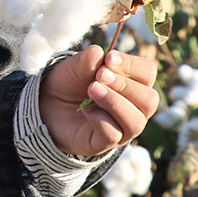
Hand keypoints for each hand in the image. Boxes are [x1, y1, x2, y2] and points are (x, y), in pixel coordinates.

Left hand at [39, 45, 158, 157]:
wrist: (48, 103)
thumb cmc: (70, 82)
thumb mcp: (76, 66)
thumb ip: (88, 59)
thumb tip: (100, 53)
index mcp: (132, 83)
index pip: (148, 72)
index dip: (131, 64)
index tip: (109, 58)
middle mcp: (134, 108)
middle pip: (149, 99)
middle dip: (124, 85)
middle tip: (99, 75)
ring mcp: (122, 128)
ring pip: (136, 121)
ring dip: (114, 102)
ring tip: (92, 89)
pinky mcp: (105, 143)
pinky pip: (113, 135)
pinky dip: (99, 119)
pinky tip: (85, 109)